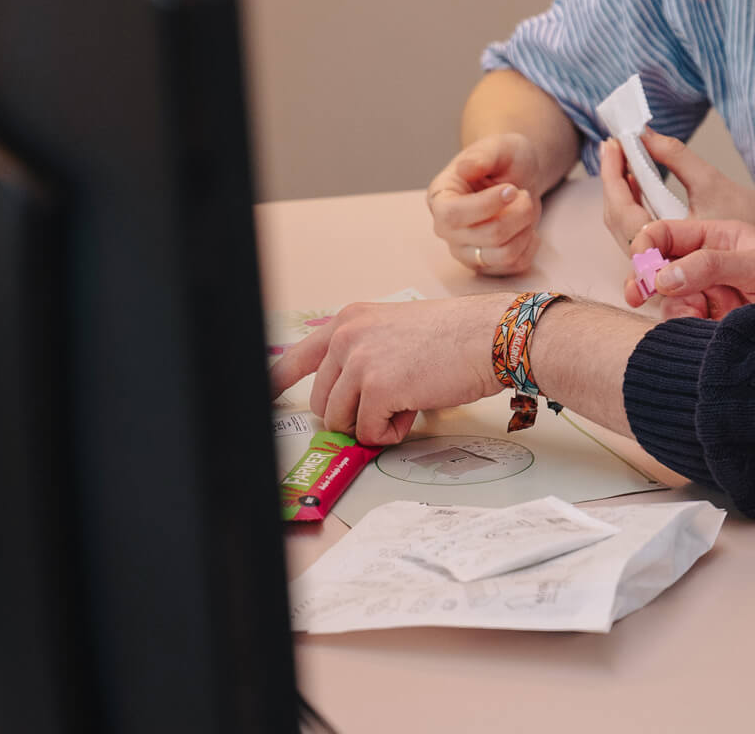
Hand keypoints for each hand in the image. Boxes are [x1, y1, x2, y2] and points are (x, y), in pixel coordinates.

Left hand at [268, 294, 506, 443]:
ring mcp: (360, 362)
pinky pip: (369, 433)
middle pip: (321, 402)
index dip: (278, 384)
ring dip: (372, 423)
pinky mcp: (377, 389)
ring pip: (341, 421)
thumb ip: (362, 356)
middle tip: (387, 404)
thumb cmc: (455, 335)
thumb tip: (345, 401)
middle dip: (351, 414)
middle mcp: (347, 336)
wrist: (489, 335)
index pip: (297, 356)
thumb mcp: (394, 332)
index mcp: (350, 320)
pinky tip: (415, 408)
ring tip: (406, 400)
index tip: (265, 399)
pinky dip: (392, 432)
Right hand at [426, 134, 543, 274]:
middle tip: (523, 194)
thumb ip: (483, 156)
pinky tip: (527, 227)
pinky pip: (515, 265)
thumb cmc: (503, 161)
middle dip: (518, 214)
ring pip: (503, 255)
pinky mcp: (486, 265)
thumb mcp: (498, 148)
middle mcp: (447, 229)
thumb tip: (465, 168)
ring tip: (525, 209)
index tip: (512, 189)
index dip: (486, 205)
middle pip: (486, 236)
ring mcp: (465, 250)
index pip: (452, 215)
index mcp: (440, 197)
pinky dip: (530, 245)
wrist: (517, 179)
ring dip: (525, 229)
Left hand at [600, 126, 754, 254]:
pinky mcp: (671, 263)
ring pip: (626, 229)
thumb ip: (676, 156)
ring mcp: (663, 266)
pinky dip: (635, 207)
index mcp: (668, 244)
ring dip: (622, 194)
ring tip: (623, 161)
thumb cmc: (752, 222)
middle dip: (612, 181)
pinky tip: (640, 186)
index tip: (611, 145)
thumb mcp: (712, 183)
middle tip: (613, 148)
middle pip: (618, 221)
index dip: (611, 175)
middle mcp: (659, 262)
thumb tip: (645, 134)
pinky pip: (640, 234)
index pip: (622, 211)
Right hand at [623, 218, 754, 320]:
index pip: (669, 232)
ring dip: (674, 308)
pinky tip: (705, 329)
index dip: (648, 245)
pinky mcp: (713, 325)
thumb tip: (666, 274)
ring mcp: (710, 295)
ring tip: (698, 316)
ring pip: (669, 300)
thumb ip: (712, 264)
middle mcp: (709, 264)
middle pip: (660, 268)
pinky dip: (686, 328)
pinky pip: (684, 325)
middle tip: (636, 293)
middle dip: (647, 279)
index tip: (640, 263)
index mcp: (719, 236)